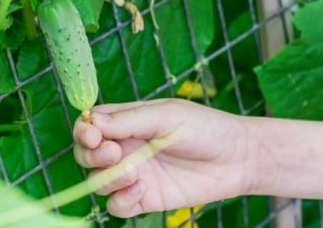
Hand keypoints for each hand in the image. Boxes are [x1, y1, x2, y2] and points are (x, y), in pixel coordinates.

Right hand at [73, 99, 255, 217]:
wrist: (238, 159)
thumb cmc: (205, 128)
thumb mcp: (167, 116)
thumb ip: (129, 120)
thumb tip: (91, 121)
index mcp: (127, 122)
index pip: (90, 125)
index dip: (84, 131)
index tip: (93, 135)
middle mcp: (125, 148)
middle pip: (86, 155)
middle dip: (91, 156)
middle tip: (114, 153)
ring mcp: (133, 175)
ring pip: (97, 182)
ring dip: (106, 179)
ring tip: (132, 173)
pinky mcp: (145, 199)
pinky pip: (116, 206)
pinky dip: (121, 201)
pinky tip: (141, 191)